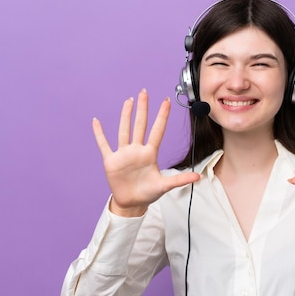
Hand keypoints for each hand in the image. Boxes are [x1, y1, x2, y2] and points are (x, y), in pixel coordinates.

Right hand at [92, 89, 199, 216]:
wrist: (132, 203)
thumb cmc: (148, 193)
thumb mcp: (165, 186)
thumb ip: (180, 180)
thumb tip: (198, 177)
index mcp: (150, 154)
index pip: (157, 130)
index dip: (162, 116)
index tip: (166, 101)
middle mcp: (137, 150)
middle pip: (140, 125)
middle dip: (143, 108)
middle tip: (144, 92)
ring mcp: (123, 154)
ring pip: (124, 130)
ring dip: (126, 115)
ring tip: (128, 101)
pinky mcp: (111, 161)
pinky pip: (104, 144)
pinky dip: (99, 134)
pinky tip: (96, 122)